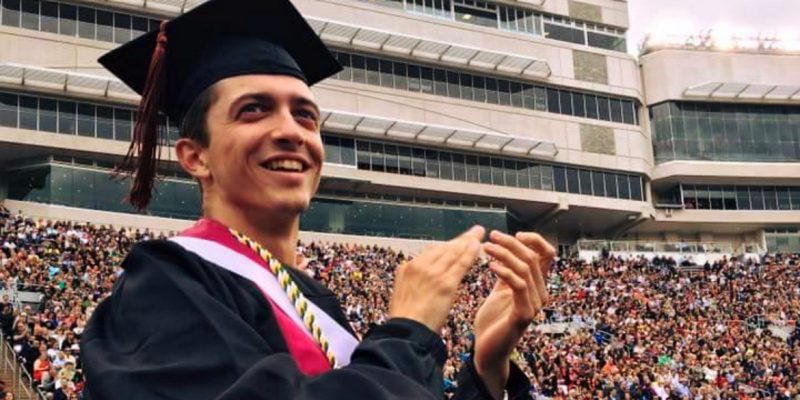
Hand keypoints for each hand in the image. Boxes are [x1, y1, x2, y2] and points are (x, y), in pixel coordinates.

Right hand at [388, 226, 484, 332]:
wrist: (406, 333)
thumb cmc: (405, 322)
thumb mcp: (403, 296)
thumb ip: (413, 284)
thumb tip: (419, 283)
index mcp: (407, 269)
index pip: (430, 251)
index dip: (446, 246)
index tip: (456, 242)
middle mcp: (418, 267)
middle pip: (443, 247)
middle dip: (459, 239)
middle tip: (473, 232)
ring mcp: (432, 274)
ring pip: (453, 252)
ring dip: (467, 242)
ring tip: (479, 234)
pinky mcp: (445, 283)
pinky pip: (461, 263)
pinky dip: (470, 252)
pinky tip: (479, 246)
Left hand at [473, 231, 553, 398]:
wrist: (487, 349)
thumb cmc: (493, 320)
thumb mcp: (500, 290)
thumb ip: (506, 272)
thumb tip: (504, 248)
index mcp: (537, 285)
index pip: (547, 254)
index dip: (534, 240)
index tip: (514, 234)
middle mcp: (541, 293)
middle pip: (533, 257)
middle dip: (511, 243)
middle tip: (491, 238)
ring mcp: (534, 304)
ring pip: (525, 268)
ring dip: (504, 254)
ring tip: (486, 248)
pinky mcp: (524, 314)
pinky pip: (518, 285)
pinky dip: (504, 271)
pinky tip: (490, 266)